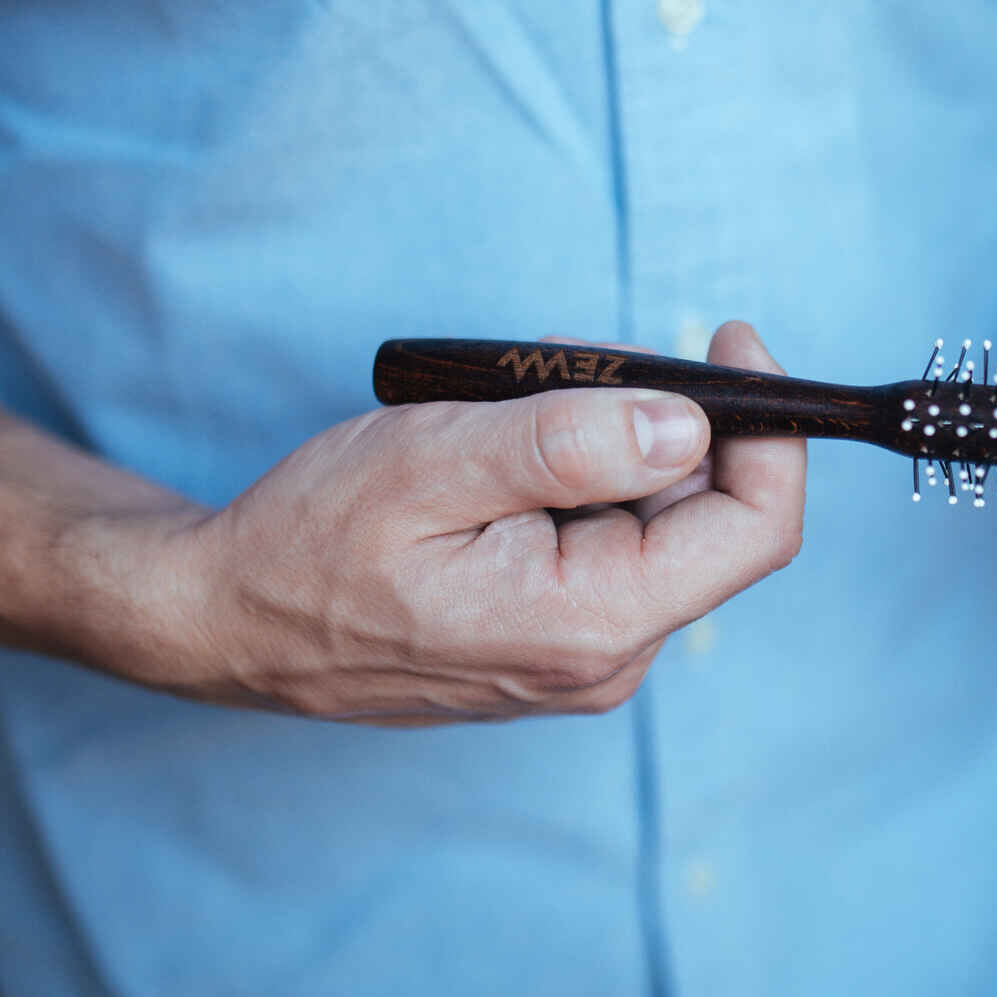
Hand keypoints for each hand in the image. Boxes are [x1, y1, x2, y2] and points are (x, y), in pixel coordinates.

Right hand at [139, 320, 804, 722]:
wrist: (227, 618)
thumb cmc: (310, 542)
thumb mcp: (434, 463)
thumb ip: (568, 444)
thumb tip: (688, 422)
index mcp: (593, 623)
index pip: (754, 530)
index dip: (770, 428)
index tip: (730, 339)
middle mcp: (605, 657)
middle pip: (708, 519)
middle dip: (667, 419)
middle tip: (574, 358)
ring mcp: (579, 656)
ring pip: (654, 525)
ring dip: (613, 444)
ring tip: (515, 404)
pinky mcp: (553, 640)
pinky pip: (608, 546)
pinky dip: (581, 481)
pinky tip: (509, 452)